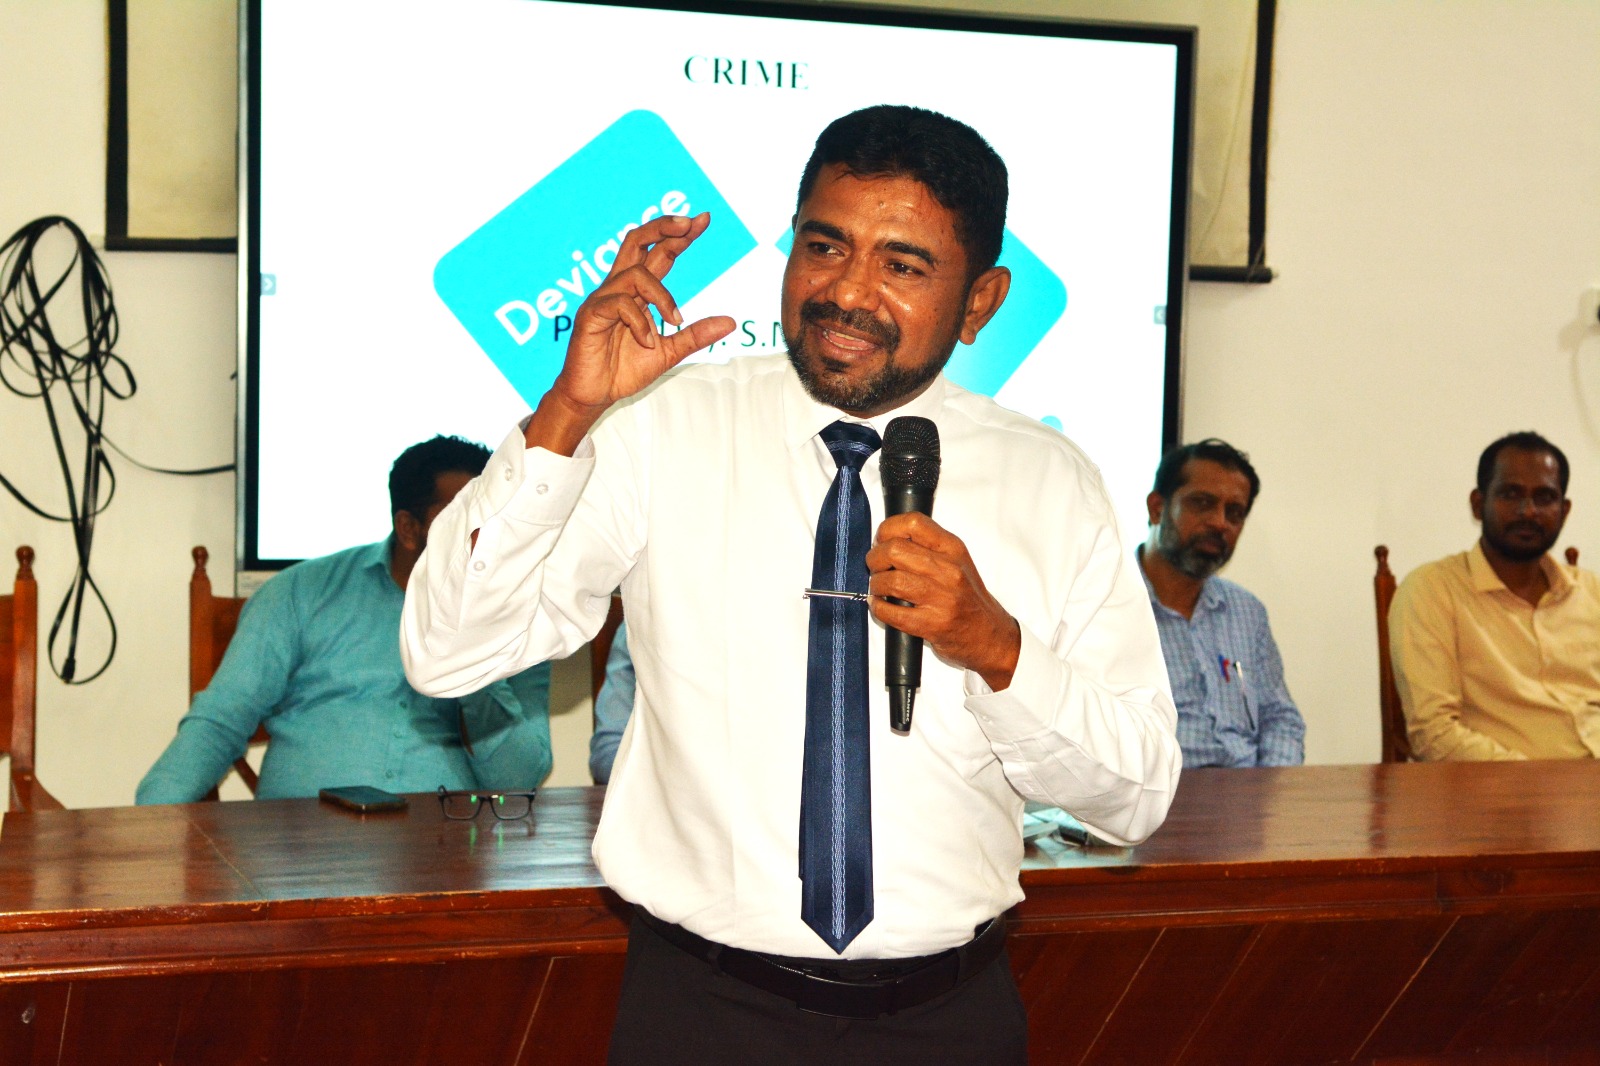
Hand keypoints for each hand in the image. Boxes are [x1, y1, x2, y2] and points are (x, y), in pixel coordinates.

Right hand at [527, 212, 735, 453]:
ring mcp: (603, 298)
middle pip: (637, 240)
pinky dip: (641, 322)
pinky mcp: (591, 315)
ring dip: (662, 296)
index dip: (679, 234)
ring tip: (675, 320)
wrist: (596, 395)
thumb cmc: (625, 369)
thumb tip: (731, 322)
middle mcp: (618, 287)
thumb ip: (695, 335)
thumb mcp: (669, 351)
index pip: (659, 252)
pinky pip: (620, 304)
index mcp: (636, 291)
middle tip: (689, 222)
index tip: (704, 219)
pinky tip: (648, 340)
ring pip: (635, 275)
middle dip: (663, 227)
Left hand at [866, 513, 1020, 690]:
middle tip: (876, 567)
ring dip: (876, 584)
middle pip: (894, 550)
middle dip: (875, 558)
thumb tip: (885, 540)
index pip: (913, 522)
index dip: (887, 529)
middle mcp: (948, 570)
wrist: (989, 634)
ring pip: (890, 580)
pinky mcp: (931, 624)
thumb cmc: (967, 599)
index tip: (881, 540)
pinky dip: (878, 608)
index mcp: (953, 549)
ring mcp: (941, 598)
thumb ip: (927, 547)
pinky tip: (881, 605)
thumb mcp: (956, 562)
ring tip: (879, 588)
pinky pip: (891, 612)